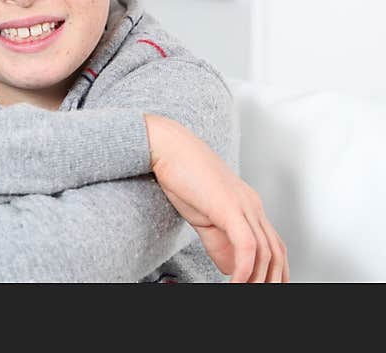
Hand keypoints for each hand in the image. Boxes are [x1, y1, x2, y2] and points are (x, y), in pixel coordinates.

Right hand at [144, 114, 288, 282]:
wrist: (167, 147)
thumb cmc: (181, 175)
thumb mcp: (203, 216)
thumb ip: (219, 242)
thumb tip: (232, 268)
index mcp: (248, 206)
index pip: (274, 246)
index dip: (275, 272)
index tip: (265, 287)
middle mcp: (252, 206)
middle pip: (277, 252)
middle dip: (272, 281)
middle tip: (259, 297)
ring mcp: (244, 205)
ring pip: (266, 252)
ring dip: (258, 280)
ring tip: (244, 293)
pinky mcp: (230, 207)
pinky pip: (247, 245)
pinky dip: (245, 269)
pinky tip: (235, 282)